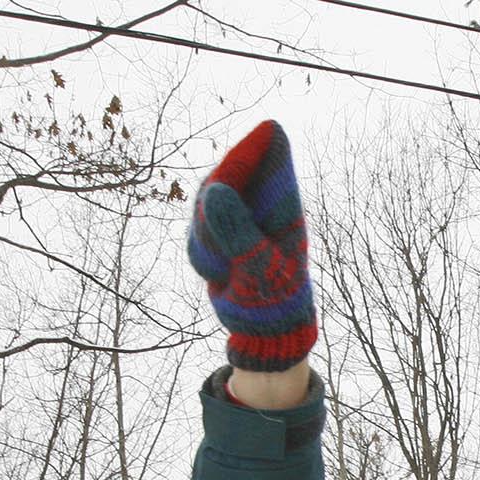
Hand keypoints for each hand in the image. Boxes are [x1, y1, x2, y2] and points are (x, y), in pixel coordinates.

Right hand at [186, 120, 317, 373]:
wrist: (264, 330)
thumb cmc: (276, 298)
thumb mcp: (257, 265)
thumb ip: (236, 228)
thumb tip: (214, 191)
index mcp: (283, 204)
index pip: (271, 155)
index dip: (252, 150)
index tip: (237, 165)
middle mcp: (260, 204)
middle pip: (225, 177)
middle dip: (213, 211)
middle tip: (224, 252)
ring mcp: (236, 217)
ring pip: (203, 208)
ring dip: (208, 241)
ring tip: (227, 270)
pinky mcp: (217, 233)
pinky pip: (196, 233)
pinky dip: (203, 255)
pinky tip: (221, 273)